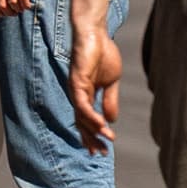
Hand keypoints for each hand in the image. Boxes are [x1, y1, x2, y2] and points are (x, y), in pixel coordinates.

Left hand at [68, 24, 121, 152]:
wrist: (96, 34)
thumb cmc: (103, 54)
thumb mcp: (111, 82)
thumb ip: (110, 101)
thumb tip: (111, 121)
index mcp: (86, 96)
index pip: (88, 121)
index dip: (95, 136)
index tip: (104, 150)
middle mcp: (78, 95)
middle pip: (82, 123)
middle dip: (91, 139)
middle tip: (101, 154)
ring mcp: (76, 89)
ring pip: (81, 116)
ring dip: (93, 130)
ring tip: (105, 141)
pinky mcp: (76, 82)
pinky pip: (82, 104)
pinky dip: (91, 116)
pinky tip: (101, 125)